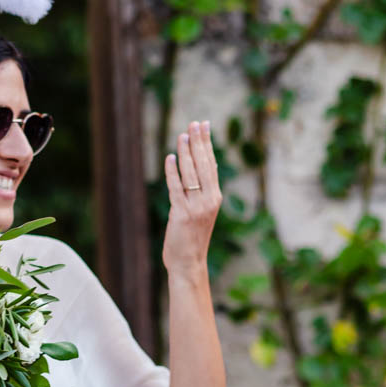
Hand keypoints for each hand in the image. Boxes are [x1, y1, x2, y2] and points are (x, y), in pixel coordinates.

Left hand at [162, 119, 220, 281]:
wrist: (189, 263)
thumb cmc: (193, 239)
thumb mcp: (202, 213)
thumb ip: (201, 193)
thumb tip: (198, 170)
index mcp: (215, 198)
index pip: (211, 164)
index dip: (207, 143)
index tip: (204, 125)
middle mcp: (209, 200)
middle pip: (203, 164)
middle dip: (198, 142)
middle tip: (193, 123)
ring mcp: (196, 207)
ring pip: (191, 173)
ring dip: (185, 152)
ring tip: (181, 135)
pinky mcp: (182, 214)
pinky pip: (176, 188)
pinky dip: (173, 172)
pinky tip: (170, 157)